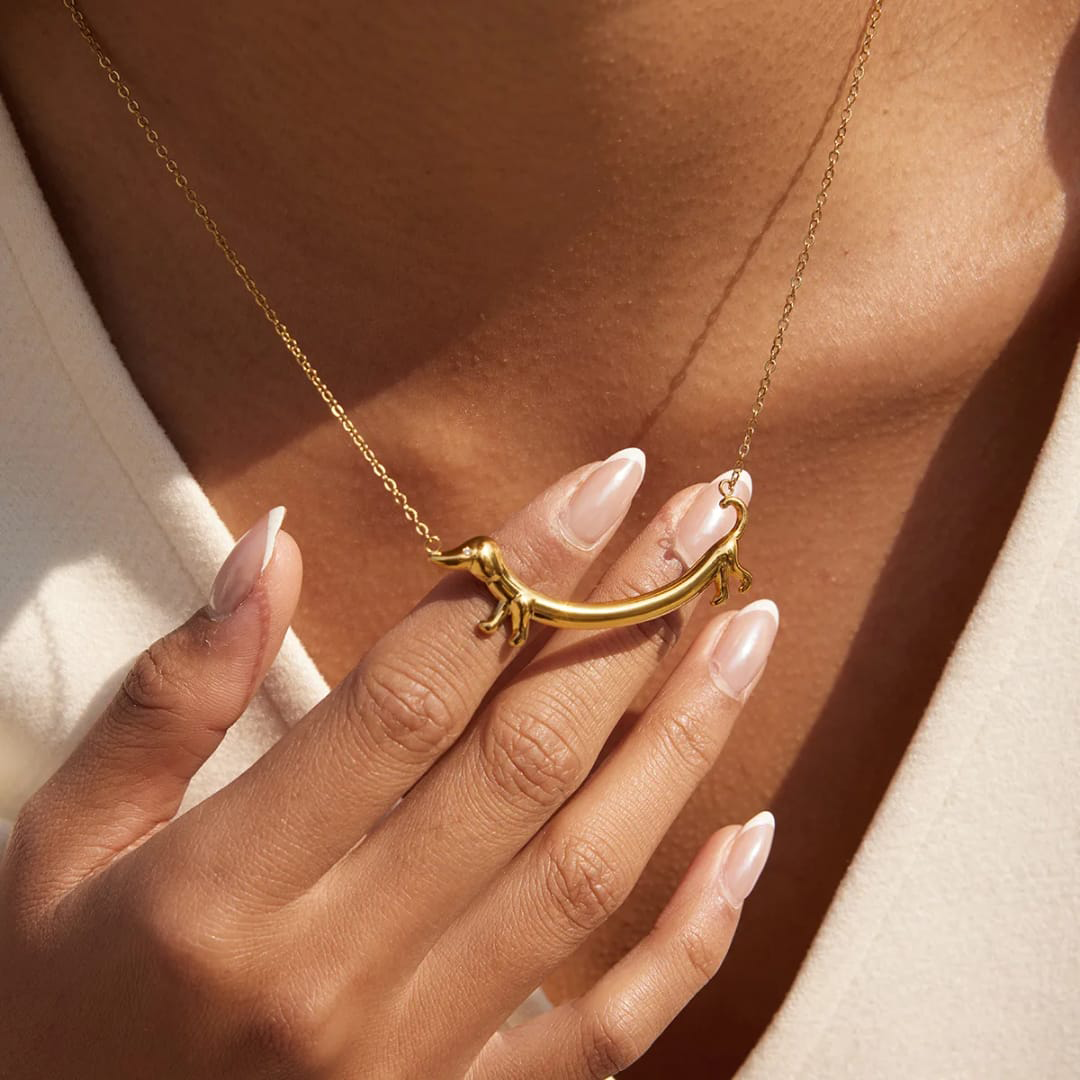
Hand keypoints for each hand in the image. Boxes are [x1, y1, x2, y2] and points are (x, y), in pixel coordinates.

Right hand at [0, 453, 777, 1077]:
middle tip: (703, 520)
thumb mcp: (58, 851)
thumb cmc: (54, 1012)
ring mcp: (415, 1056)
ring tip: (748, 627)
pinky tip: (753, 837)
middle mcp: (337, 971)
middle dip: (625, 621)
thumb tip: (269, 544)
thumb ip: (171, 697)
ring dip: (683, 737)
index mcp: (222, 890)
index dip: (520, 574)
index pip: (411, 691)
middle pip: (522, 760)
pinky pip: (608, 1031)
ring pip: (588, 872)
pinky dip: (695, 936)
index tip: (603, 483)